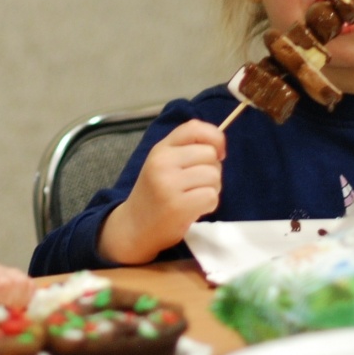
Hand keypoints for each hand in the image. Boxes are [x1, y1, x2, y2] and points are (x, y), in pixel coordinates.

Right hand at [97, 120, 224, 264]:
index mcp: (160, 149)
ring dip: (212, 188)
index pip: (194, 128)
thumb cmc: (154, 194)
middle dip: (213, 169)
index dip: (215, 137)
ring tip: (195, 196)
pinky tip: (194, 209)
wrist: (134, 226)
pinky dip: (208, 205)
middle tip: (197, 184)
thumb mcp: (163, 164)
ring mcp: (169, 184)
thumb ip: (186, 150)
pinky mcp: (178, 206)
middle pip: (210, 154)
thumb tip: (219, 147)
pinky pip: (211, 196)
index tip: (218, 153)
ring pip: (213, 176)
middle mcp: (163, 162)